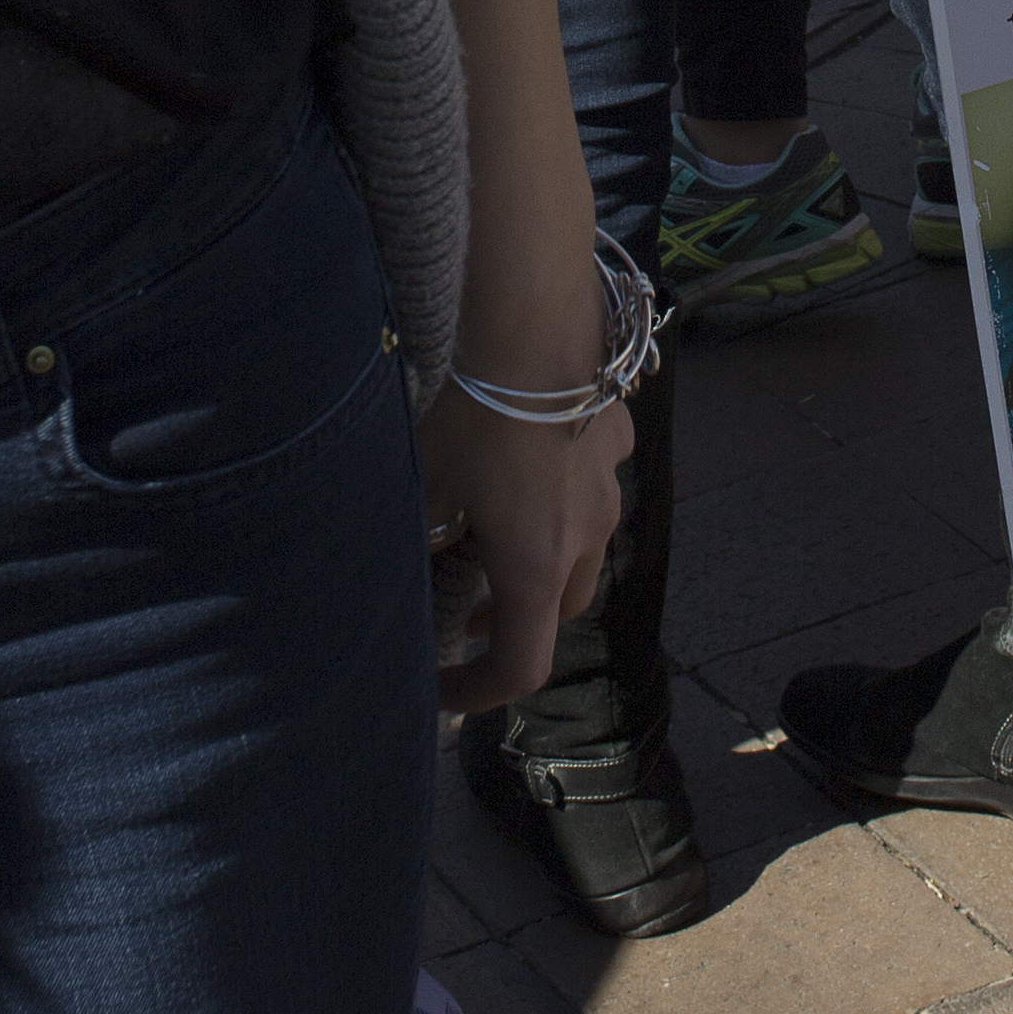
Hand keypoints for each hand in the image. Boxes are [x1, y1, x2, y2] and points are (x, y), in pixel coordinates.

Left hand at [419, 378, 630, 718]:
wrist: (531, 320)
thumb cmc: (470, 413)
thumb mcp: (422, 487)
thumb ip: (416, 540)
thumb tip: (395, 569)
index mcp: (537, 566)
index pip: (521, 668)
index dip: (476, 693)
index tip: (438, 685)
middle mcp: (587, 534)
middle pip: (558, 609)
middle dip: (513, 619)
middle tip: (465, 601)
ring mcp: (610, 481)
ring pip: (584, 543)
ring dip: (544, 554)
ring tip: (497, 523)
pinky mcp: (617, 429)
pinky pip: (595, 477)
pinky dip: (564, 486)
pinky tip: (530, 451)